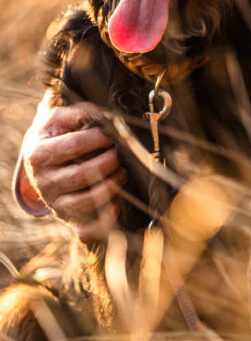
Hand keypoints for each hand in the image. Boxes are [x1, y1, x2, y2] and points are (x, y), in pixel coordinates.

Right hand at [22, 94, 126, 241]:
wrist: (39, 160)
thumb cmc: (54, 136)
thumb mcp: (58, 120)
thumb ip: (78, 113)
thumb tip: (104, 115)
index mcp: (39, 154)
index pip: (74, 145)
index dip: (99, 138)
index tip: (112, 134)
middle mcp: (44, 181)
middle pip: (82, 174)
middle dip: (108, 162)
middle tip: (120, 154)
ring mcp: (55, 202)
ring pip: (86, 202)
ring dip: (111, 187)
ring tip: (122, 173)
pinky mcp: (67, 217)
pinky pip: (87, 228)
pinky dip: (105, 219)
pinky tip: (116, 206)